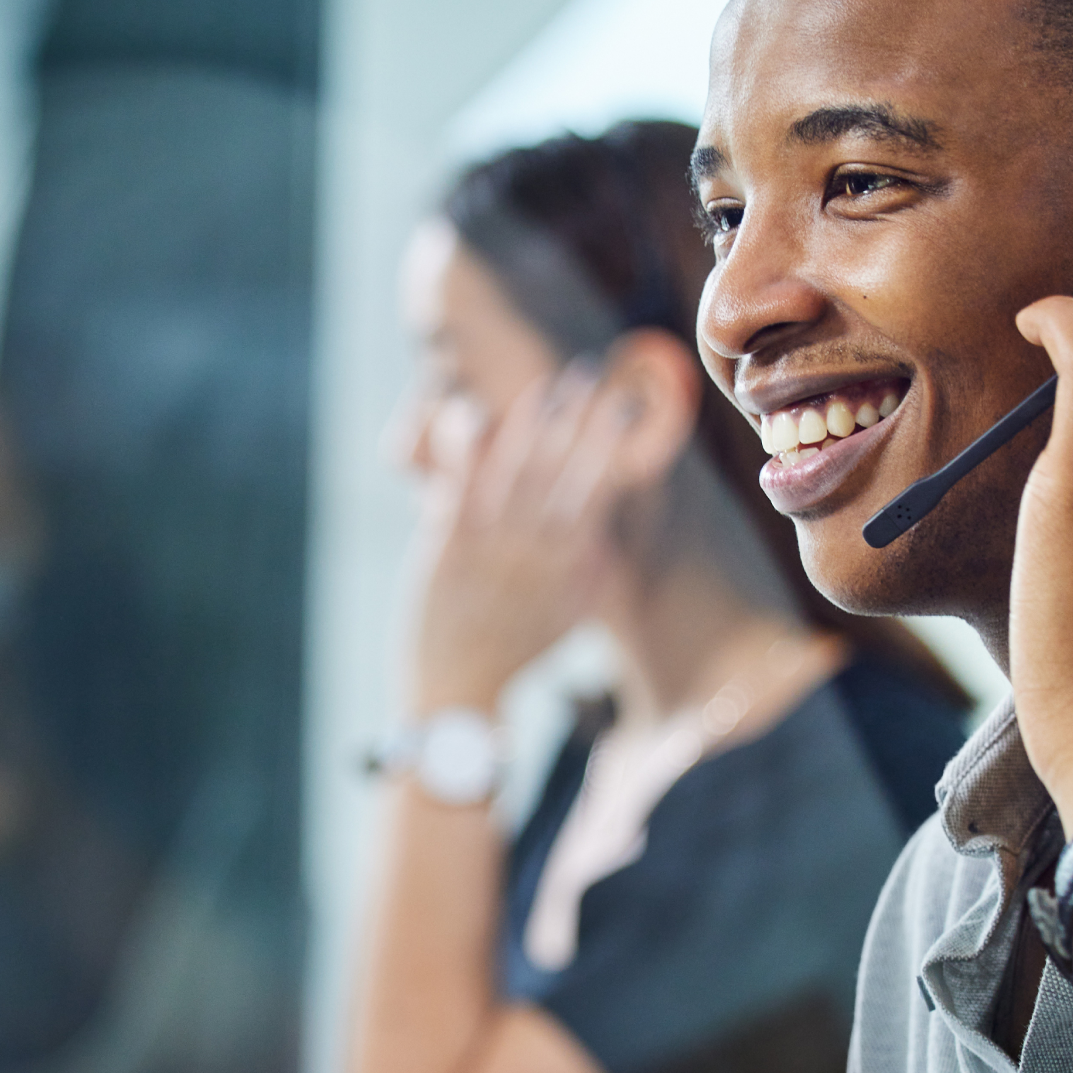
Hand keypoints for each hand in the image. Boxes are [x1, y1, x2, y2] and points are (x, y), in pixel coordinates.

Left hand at [409, 363, 630, 712]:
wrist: (459, 696)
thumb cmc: (514, 655)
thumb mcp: (567, 621)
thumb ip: (590, 579)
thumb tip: (610, 543)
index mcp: (571, 569)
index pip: (599, 494)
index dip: (611, 448)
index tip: (626, 408)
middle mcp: (537, 555)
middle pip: (564, 474)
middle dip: (580, 423)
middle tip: (593, 376)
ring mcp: (492, 551)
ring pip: (518, 475)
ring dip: (534, 426)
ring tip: (549, 387)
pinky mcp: (447, 551)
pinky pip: (462, 489)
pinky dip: (471, 452)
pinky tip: (480, 414)